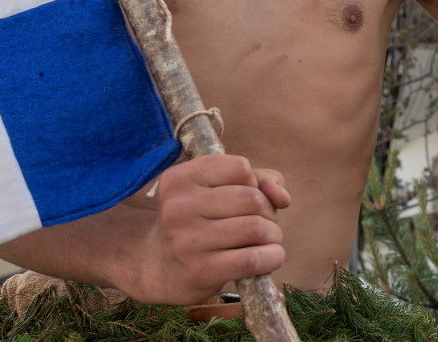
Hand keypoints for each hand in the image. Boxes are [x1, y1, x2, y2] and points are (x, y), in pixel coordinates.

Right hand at [118, 155, 290, 303]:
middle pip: (252, 198)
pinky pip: (253, 259)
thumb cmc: (196, 220)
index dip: (254, 182)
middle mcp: (178, 207)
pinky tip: (271, 257)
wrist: (156, 265)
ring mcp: (187, 240)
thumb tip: (282, 197)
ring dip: (273, 234)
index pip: (240, 167)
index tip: (246, 196)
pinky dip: (273, 256)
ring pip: (256, 227)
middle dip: (268, 211)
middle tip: (262, 222)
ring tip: (266, 240)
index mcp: (179, 178)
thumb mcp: (215, 188)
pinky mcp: (200, 270)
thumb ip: (257, 180)